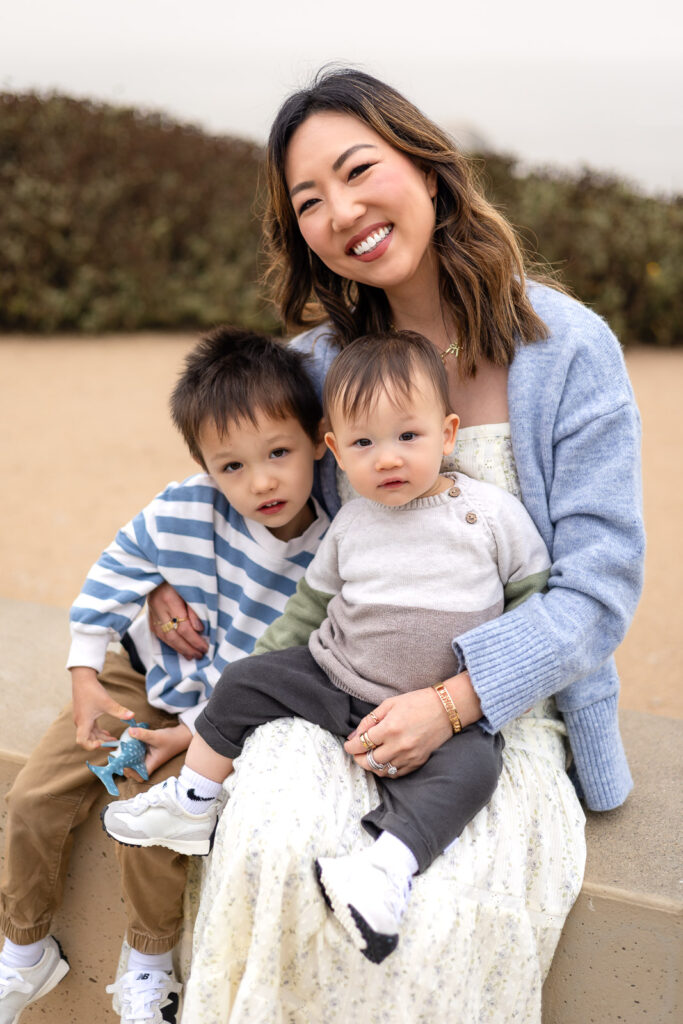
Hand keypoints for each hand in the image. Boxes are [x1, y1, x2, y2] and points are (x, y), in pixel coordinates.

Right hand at [71, 666, 133, 750]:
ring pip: (91, 734)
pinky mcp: (85, 715)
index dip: (91, 746)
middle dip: (102, 743)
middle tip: (115, 745)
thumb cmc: (92, 690)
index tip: (102, 745)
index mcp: (83, 722)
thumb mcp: (107, 702)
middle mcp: (81, 723)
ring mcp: (82, 719)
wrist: (82, 678)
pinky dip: (99, 732)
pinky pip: (91, 728)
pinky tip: (108, 732)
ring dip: (102, 738)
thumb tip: (132, 716)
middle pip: (89, 739)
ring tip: (115, 740)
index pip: (82, 741)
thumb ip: (119, 711)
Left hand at [123, 722, 192, 777]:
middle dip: (125, 764)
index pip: (139, 776)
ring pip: (133, 760)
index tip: (125, 764)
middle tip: (119, 756)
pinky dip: (131, 748)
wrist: (180, 735)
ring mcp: (146, 756)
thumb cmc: (171, 740)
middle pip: (134, 769)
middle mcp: (148, 762)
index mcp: (151, 764)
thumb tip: (130, 731)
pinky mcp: (146, 749)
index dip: (131, 773)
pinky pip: (136, 751)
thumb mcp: (156, 737)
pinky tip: (127, 741)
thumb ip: (143, 734)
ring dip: (127, 755)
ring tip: (121, 748)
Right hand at [147, 582, 207, 658]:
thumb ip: (194, 608)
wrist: (157, 570)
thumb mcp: (190, 587)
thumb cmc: (178, 577)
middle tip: (200, 655)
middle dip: (188, 648)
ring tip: (191, 656)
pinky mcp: (150, 616)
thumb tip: (199, 629)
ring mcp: (152, 613)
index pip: (183, 626)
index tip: (205, 647)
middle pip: (173, 635)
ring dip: (179, 649)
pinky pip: (159, 634)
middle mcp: (158, 608)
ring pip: (165, 637)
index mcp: (169, 599)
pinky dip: (169, 643)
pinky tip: (179, 648)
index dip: (195, 640)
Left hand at [344, 671, 481, 777]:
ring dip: (371, 766)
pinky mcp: (418, 762)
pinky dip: (386, 770)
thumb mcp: (389, 704)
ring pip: (382, 771)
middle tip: (356, 752)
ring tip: (368, 757)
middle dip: (358, 758)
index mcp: (390, 728)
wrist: (446, 709)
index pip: (362, 744)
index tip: (348, 745)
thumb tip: (355, 735)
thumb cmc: (417, 702)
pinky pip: (396, 774)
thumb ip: (370, 720)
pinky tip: (384, 762)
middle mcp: (398, 745)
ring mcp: (409, 756)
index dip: (351, 747)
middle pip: (369, 761)